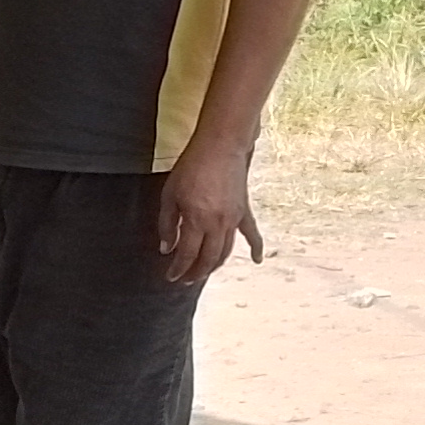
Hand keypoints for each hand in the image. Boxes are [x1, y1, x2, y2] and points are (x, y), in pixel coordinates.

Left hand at [156, 137, 262, 286]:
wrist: (220, 145)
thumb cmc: (192, 167)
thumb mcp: (169, 196)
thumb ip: (167, 225)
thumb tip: (167, 248)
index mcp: (197, 221)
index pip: (187, 255)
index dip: (178, 269)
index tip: (171, 276)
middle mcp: (217, 224)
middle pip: (208, 259)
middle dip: (195, 273)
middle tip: (185, 279)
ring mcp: (233, 219)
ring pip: (225, 251)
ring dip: (214, 265)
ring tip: (203, 272)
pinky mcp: (243, 210)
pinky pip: (251, 233)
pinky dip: (256, 247)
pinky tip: (258, 260)